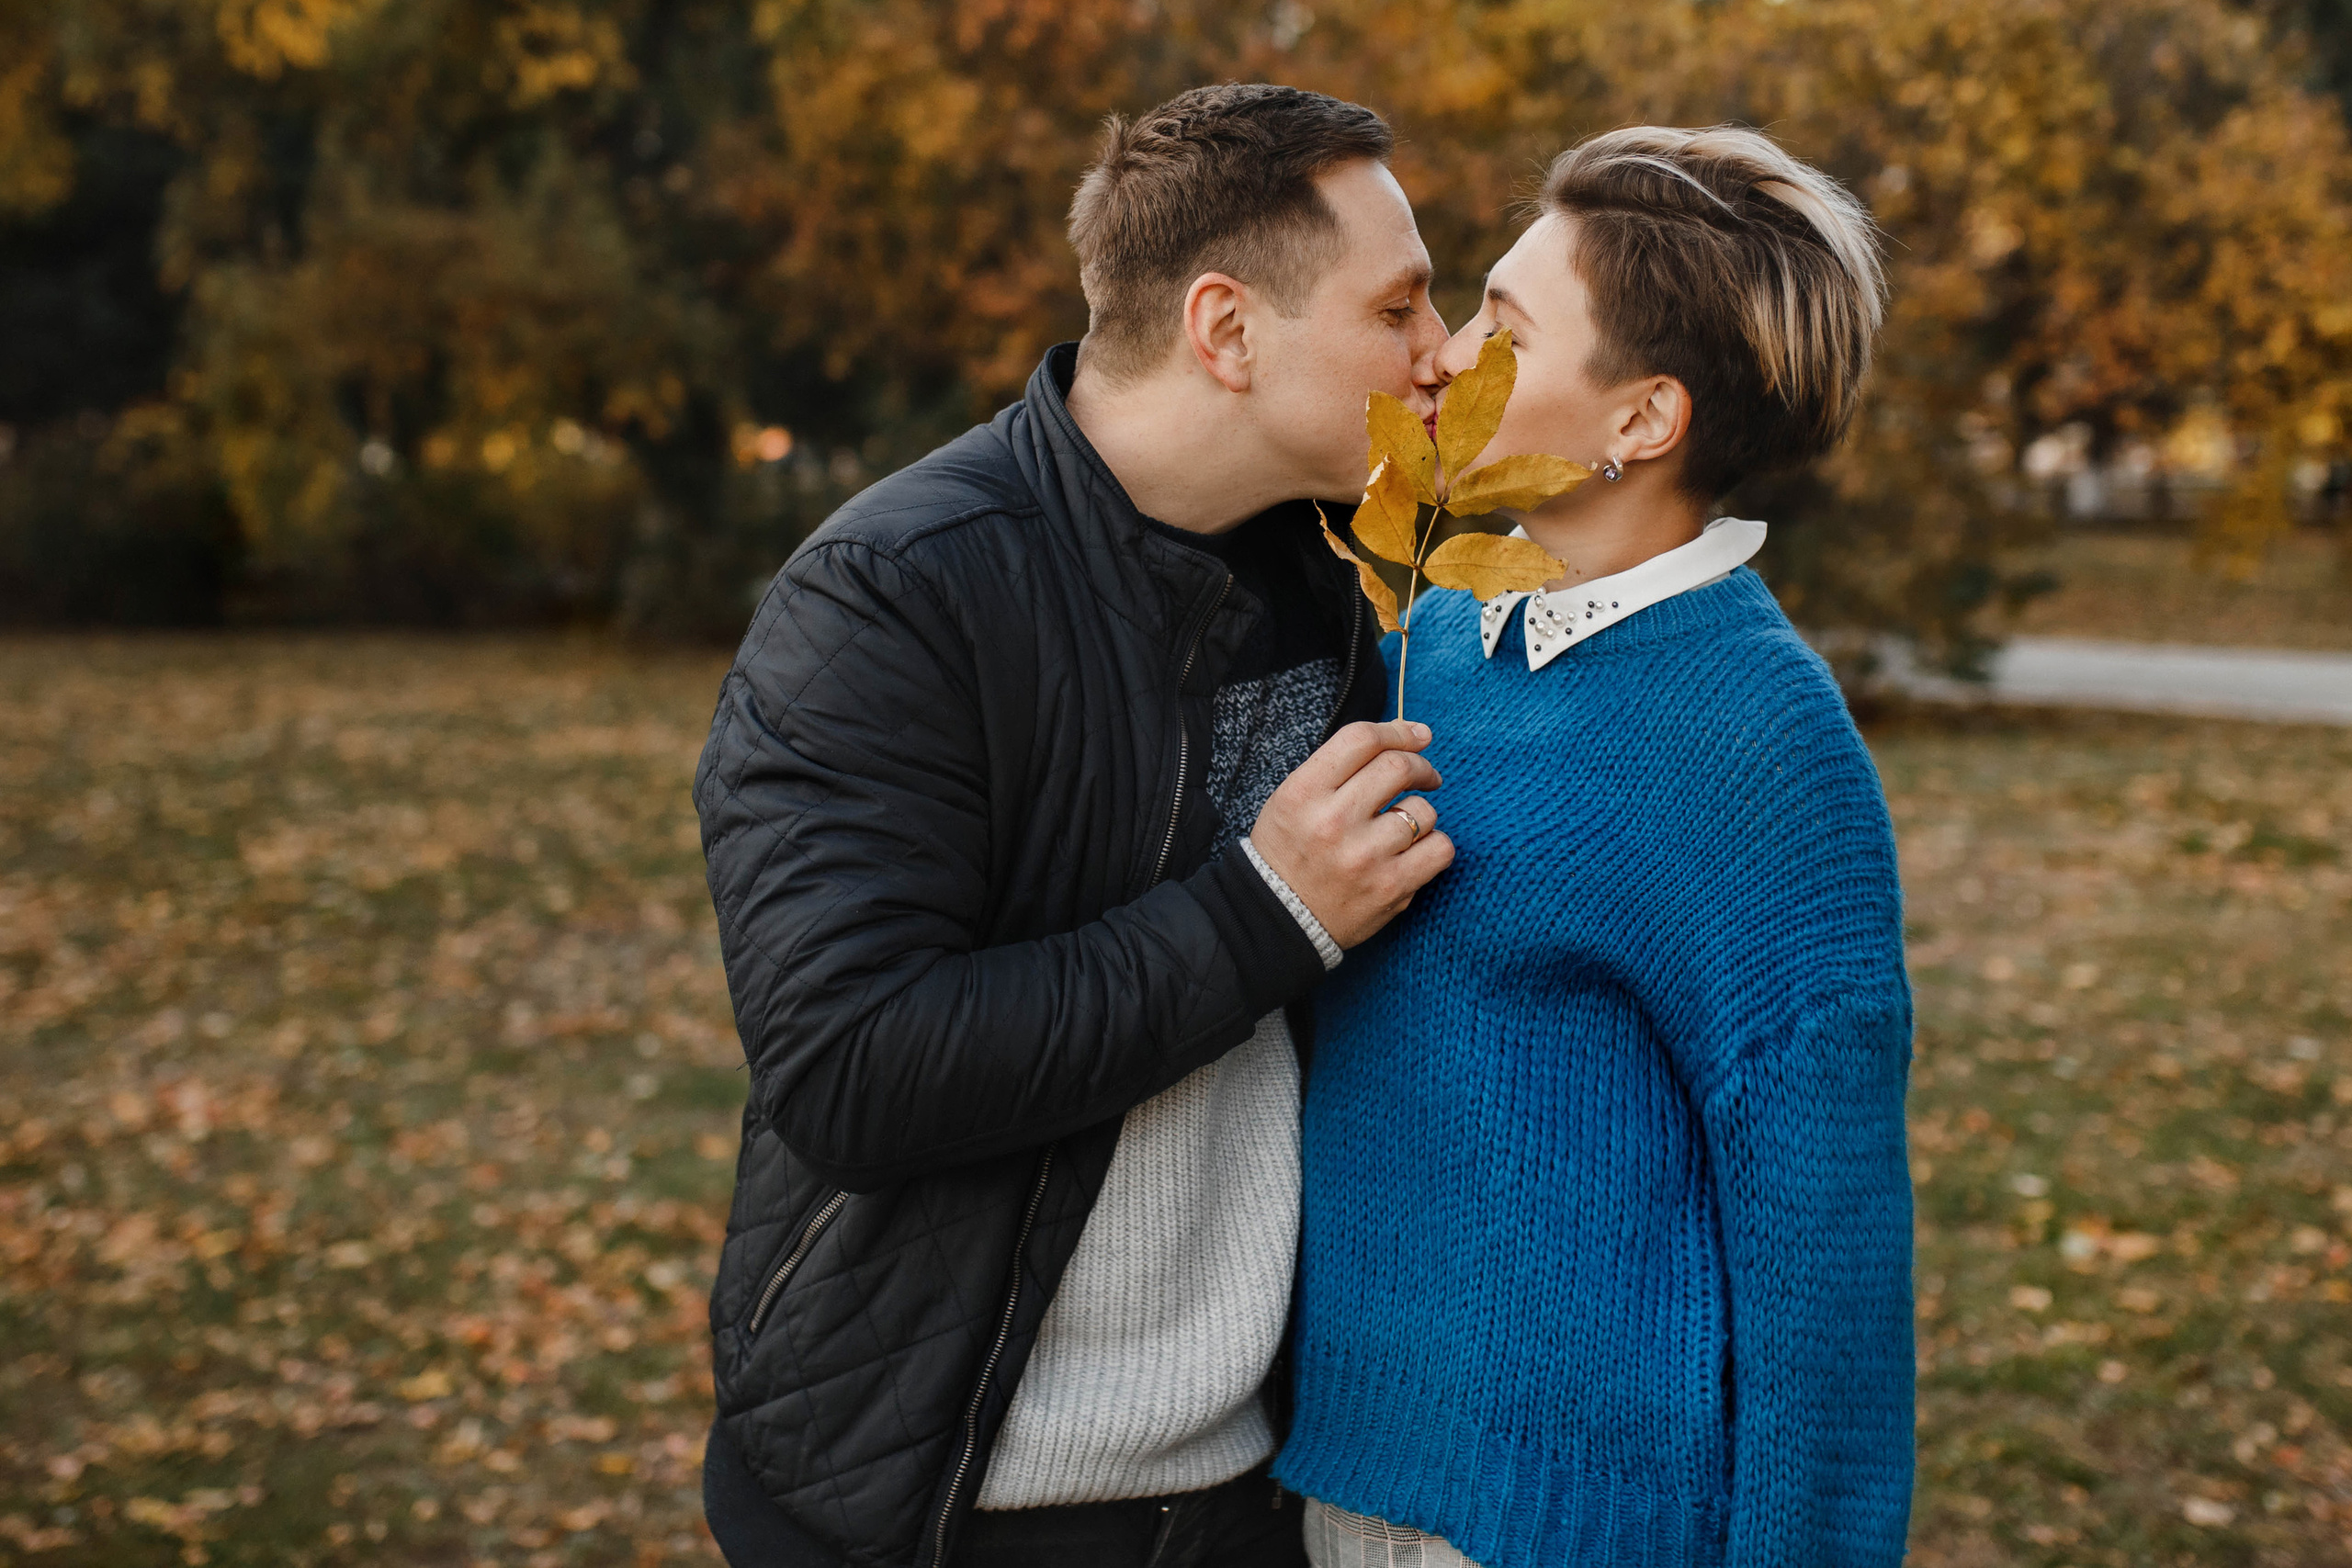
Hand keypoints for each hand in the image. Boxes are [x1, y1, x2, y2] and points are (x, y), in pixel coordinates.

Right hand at [1249, 720, 1454, 948]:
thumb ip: (1339, 767)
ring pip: (1423, 809)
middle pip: (1398, 767)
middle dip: (1420, 766)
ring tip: (1408, 823)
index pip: (1362, 739)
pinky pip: (1440, 848)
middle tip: (1425, 775)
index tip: (1417, 735)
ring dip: (1422, 810)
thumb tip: (1405, 736)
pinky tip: (1418, 848)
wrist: (1279, 917)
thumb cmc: (1291, 850)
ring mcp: (1364, 856)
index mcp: (1304, 792)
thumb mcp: (1294, 798)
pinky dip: (1435, 843)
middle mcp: (1333, 821)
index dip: (1398, 731)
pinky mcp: (1390, 887)